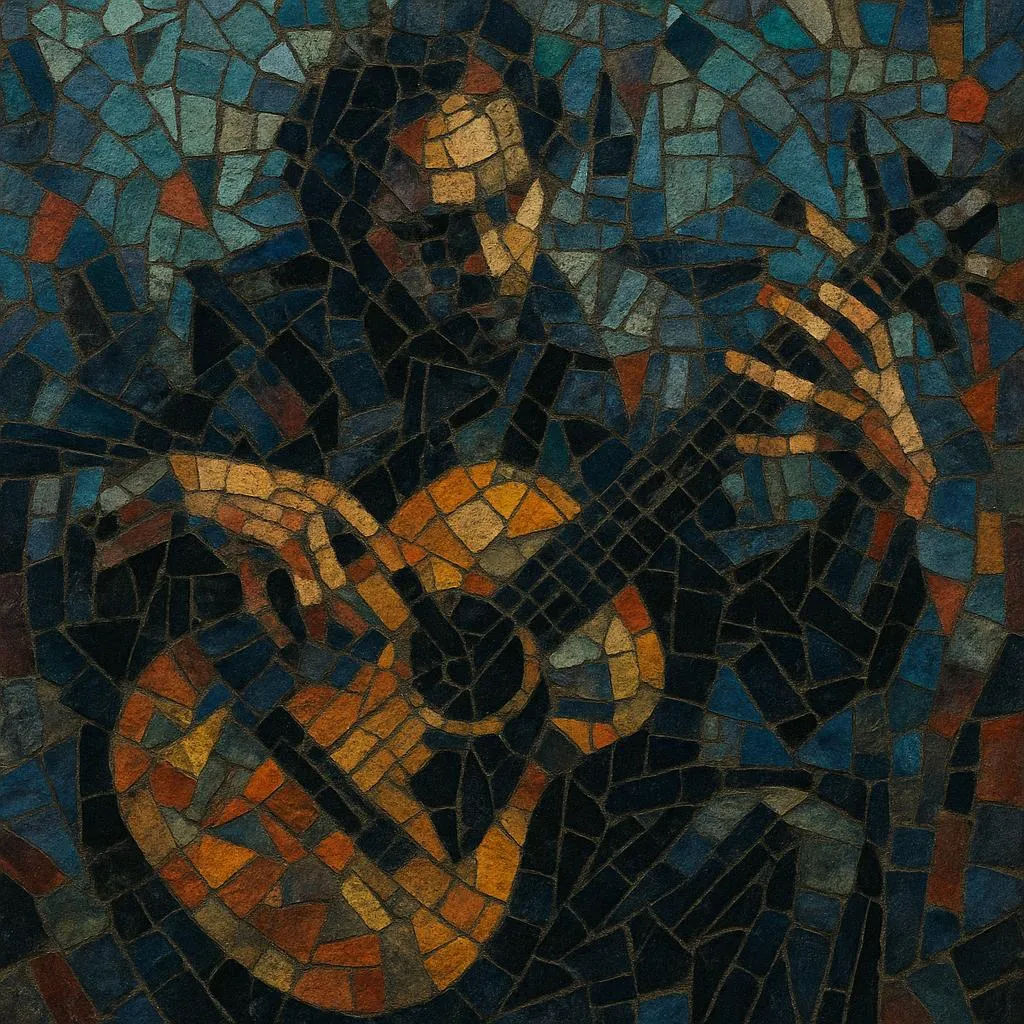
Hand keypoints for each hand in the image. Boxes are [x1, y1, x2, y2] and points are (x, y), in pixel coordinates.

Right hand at [725, 282, 936, 519]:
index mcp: (889, 389)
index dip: (851, 310)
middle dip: (800, 322)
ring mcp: (845, 415)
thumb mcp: (930, 461)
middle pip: (829, 349)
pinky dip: (772, 446)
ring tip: (730, 359)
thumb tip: (911, 500)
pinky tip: (742, 444)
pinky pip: (800, 443)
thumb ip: (917, 476)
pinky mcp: (838, 441)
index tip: (823, 289)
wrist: (934, 486)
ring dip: (767, 373)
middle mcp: (864, 395)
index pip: (872, 336)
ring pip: (802, 391)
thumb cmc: (934, 468)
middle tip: (768, 297)